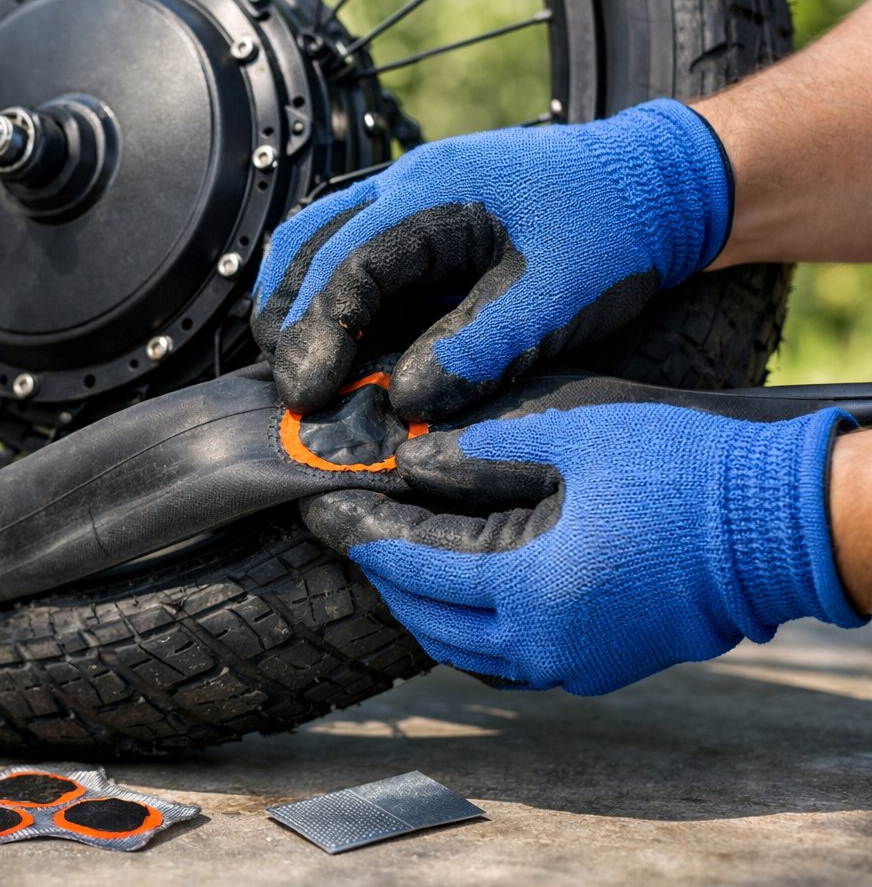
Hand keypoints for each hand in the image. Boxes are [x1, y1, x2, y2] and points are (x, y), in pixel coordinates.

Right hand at [252, 99, 733, 419]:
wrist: (664, 183)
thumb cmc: (617, 230)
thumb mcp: (557, 298)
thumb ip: (480, 348)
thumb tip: (403, 403)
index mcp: (434, 193)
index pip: (343, 265)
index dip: (318, 334)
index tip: (308, 395)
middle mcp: (405, 184)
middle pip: (305, 248)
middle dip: (290, 322)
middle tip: (297, 394)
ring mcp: (408, 195)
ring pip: (316, 244)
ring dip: (302, 307)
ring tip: (307, 374)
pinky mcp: (420, 217)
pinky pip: (348, 249)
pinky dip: (330, 295)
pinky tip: (343, 344)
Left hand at [301, 403, 864, 694]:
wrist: (782, 525)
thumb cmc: (684, 470)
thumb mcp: (573, 437)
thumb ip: (480, 453)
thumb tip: (410, 460)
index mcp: (529, 587)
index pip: (411, 566)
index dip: (359, 534)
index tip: (320, 508)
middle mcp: (542, 645)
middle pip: (426, 617)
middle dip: (378, 573)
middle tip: (345, 530)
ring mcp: (573, 665)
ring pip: (461, 648)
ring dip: (419, 604)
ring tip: (389, 554)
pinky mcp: (599, 666)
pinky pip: (504, 657)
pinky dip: (466, 625)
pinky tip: (455, 586)